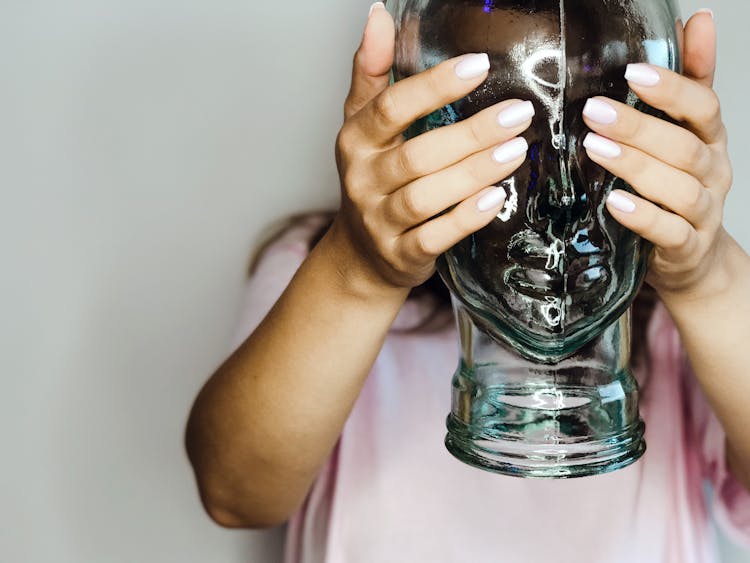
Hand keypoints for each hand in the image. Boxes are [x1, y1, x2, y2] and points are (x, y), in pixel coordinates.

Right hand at [330, 5, 532, 291]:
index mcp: (356, 141)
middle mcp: (363, 181)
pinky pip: (433, 238)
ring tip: (516, 150)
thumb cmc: (372, 180)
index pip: (391, 108)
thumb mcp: (363, 124)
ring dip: (473, 173)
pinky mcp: (401, 255)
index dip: (435, 87)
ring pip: (425, 197)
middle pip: (416, 155)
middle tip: (518, 113)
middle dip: (470, 134)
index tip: (479, 66)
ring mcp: (379, 222)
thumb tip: (378, 15)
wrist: (362, 254)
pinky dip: (464, 220)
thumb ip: (373, 71)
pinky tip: (495, 199)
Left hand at [581, 11, 732, 300]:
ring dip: (635, 166)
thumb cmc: (679, 185)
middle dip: (638, 127)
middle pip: (684, 146)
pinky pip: (669, 231)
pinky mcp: (686, 247)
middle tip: (594, 112)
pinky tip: (613, 202)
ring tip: (595, 150)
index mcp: (710, 139)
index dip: (671, 88)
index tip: (632, 71)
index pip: (702, 105)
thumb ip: (689, 81)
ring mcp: (703, 212)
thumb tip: (697, 18)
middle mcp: (712, 172)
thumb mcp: (686, 131)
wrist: (694, 255)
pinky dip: (643, 217)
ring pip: (679, 188)